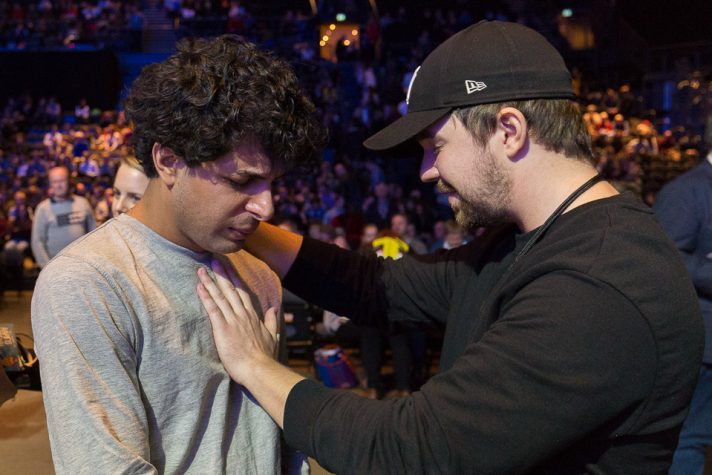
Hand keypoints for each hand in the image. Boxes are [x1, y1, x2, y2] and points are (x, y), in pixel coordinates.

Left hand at [197, 258, 278, 384]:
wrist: (259, 368)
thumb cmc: (265, 356)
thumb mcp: (272, 336)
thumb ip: (272, 320)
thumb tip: (274, 308)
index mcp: (252, 316)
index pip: (242, 292)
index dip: (234, 279)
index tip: (228, 267)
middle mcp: (242, 314)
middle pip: (230, 289)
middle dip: (221, 273)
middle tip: (213, 259)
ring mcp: (233, 320)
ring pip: (220, 296)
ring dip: (210, 281)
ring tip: (201, 269)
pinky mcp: (223, 328)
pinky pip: (213, 308)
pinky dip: (206, 297)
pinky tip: (199, 286)